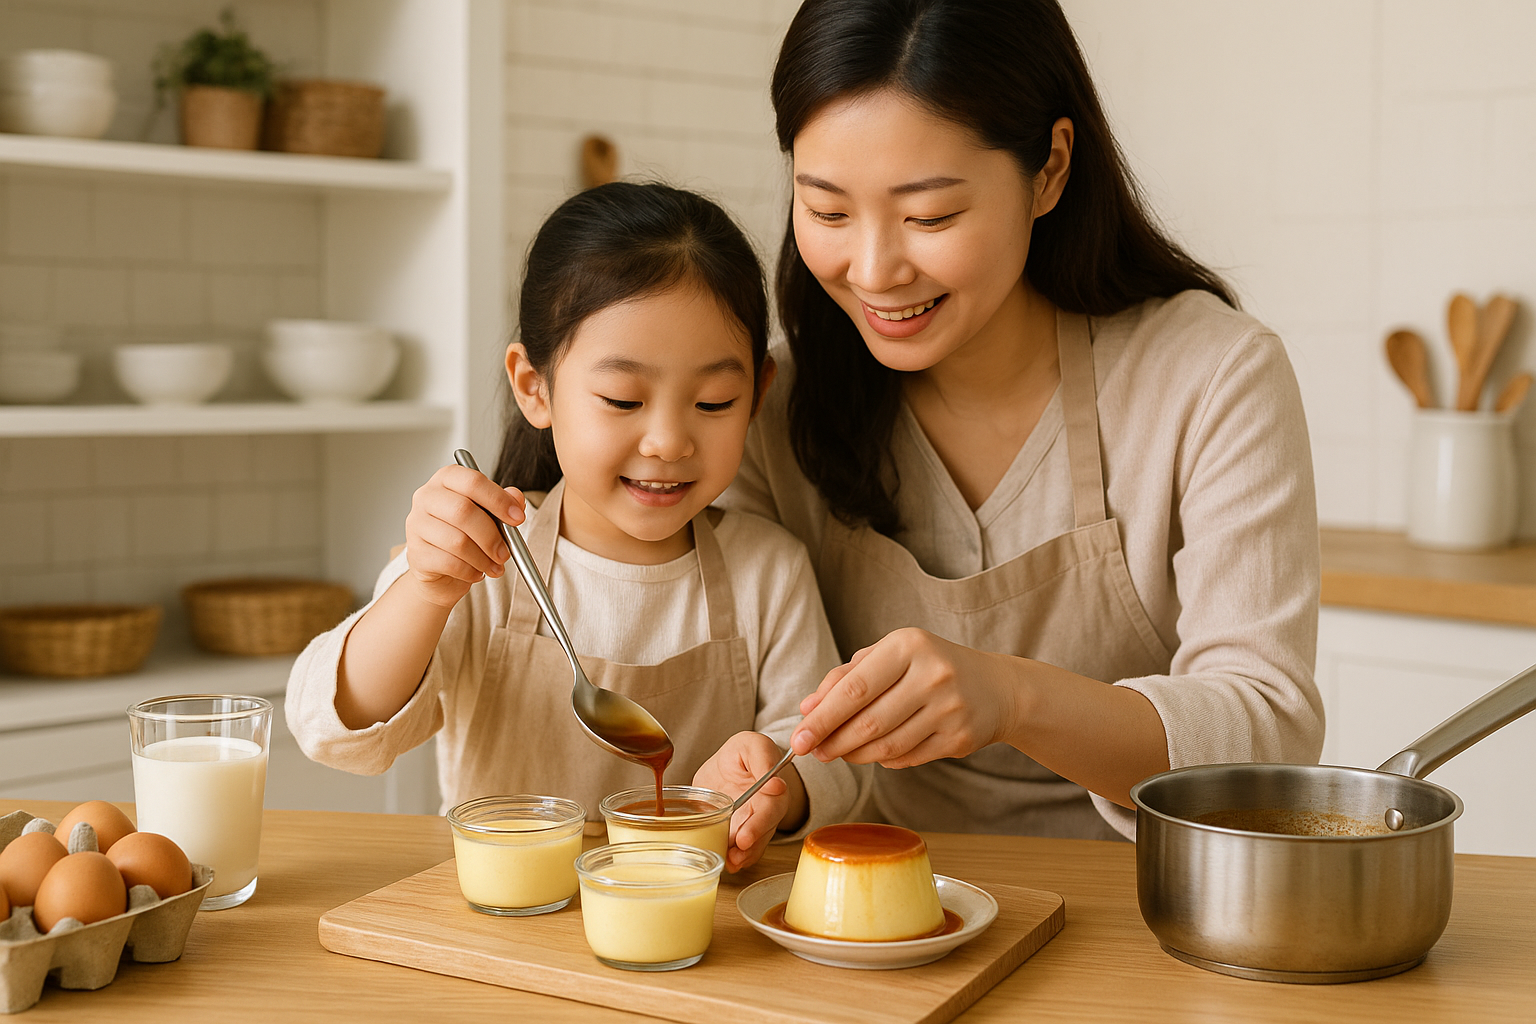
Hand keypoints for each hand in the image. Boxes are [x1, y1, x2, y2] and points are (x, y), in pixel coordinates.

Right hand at [402, 463, 525, 607]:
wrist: (440, 566)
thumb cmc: (465, 532)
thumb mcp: (489, 512)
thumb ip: (504, 502)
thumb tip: (516, 498)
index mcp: (446, 479)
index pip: (472, 481)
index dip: (498, 500)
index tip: (518, 518)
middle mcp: (426, 497)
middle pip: (462, 512)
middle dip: (491, 536)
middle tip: (505, 552)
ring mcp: (417, 524)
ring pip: (457, 542)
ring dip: (483, 559)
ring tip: (494, 565)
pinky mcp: (416, 552)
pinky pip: (449, 563)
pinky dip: (470, 571)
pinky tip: (476, 572)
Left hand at [693, 731, 801, 872]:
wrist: (727, 765)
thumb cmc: (743, 752)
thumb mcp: (750, 744)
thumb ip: (762, 758)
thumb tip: (775, 784)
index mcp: (773, 790)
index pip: (771, 810)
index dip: (759, 825)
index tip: (745, 837)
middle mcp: (766, 812)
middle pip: (763, 833)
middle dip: (751, 845)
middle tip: (736, 851)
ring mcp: (752, 825)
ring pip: (753, 846)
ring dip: (743, 856)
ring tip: (731, 862)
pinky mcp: (737, 833)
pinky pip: (740, 850)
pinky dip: (734, 858)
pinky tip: (727, 863)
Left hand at [790, 628, 1018, 768]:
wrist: (997, 688)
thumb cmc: (930, 667)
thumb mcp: (891, 656)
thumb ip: (846, 677)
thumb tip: (807, 709)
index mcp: (909, 645)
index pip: (854, 688)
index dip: (822, 717)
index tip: (798, 738)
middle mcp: (932, 675)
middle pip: (868, 722)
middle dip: (832, 741)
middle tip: (811, 752)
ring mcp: (949, 709)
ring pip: (886, 745)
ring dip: (854, 755)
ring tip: (837, 753)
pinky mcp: (959, 738)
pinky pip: (907, 758)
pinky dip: (883, 760)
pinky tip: (874, 753)